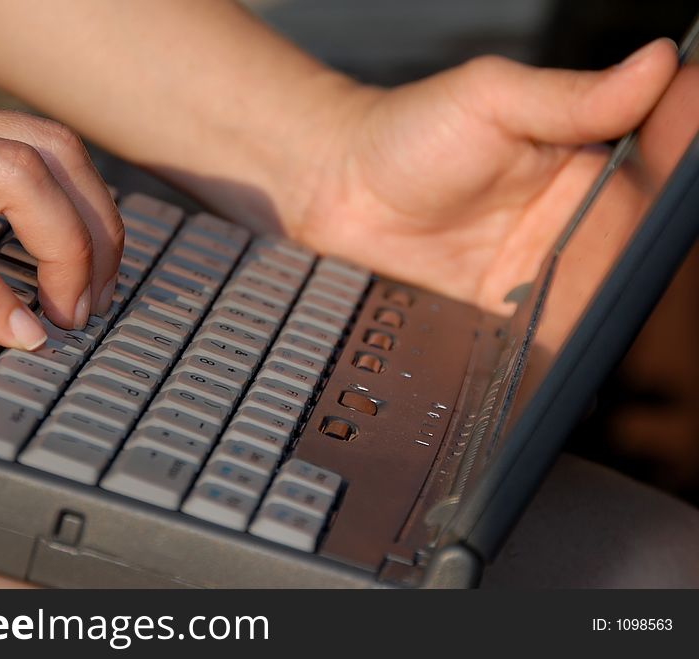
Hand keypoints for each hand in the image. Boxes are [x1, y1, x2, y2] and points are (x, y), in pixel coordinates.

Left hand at [292, 39, 678, 312]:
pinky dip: (569, 335)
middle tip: (621, 258)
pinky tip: (574, 341)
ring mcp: (545, 260)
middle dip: (641, 254)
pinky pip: (554, 326)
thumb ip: (572, 97)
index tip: (672, 180)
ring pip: (603, 290)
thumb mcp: (492, 100)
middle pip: (636, 241)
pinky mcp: (512, 303)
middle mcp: (574, 210)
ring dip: (612, 302)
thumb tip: (656, 64)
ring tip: (608, 312)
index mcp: (584, 151)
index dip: (672, 174)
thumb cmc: (409, 132)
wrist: (345, 190)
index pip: (654, 167)